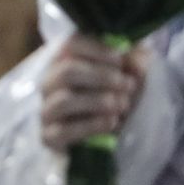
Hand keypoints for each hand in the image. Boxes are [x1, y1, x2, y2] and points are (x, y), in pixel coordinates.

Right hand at [41, 33, 148, 152]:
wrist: (110, 139)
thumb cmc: (117, 98)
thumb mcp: (132, 77)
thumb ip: (136, 63)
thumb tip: (134, 62)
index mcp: (64, 61)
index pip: (69, 45)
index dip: (95, 49)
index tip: (120, 60)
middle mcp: (50, 83)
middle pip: (66, 71)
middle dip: (101, 77)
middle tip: (129, 85)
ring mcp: (47, 109)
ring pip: (64, 100)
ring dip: (97, 101)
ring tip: (122, 104)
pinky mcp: (49, 136)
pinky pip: (64, 130)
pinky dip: (92, 125)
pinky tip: (113, 122)